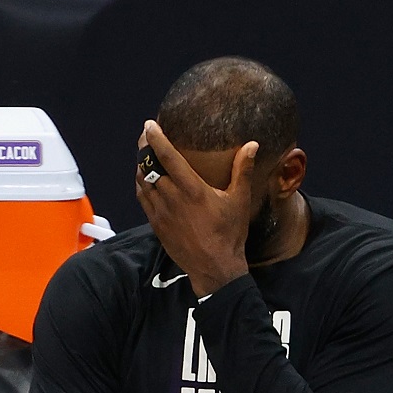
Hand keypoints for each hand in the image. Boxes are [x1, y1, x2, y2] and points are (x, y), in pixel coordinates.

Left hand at [134, 121, 256, 296]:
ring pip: (142, 181)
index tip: (149, 125)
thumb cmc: (229, 234)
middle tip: (146, 135)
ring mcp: (161, 212)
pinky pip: (142, 198)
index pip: (168, 157)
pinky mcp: (156, 224)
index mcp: (192, 189)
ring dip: (141, 165)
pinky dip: (141, 184)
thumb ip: (243, 170)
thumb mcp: (239, 201)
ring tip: (144, 153)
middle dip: (145, 147)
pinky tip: (145, 178)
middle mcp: (172, 198)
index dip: (156, 138)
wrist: (214, 268)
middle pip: (149, 166)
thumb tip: (252, 145)